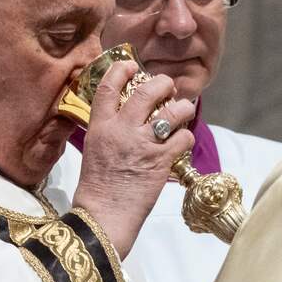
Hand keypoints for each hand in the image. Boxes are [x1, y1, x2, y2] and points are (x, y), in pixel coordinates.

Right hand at [72, 61, 194, 257]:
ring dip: (183, 108)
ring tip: (184, 111)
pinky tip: (183, 142)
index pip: (107, 87)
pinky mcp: (161, 161)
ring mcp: (143, 145)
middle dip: (162, 83)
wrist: (103, 216)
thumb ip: (108, 130)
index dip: (121, 70)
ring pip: (172, 112)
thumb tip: (127, 116)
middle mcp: (121, 131)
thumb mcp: (94, 150)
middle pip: (146, 92)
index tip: (131, 65)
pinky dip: (187, 137)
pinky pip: (183, 138)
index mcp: (100, 127)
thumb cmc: (98, 187)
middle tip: (168, 86)